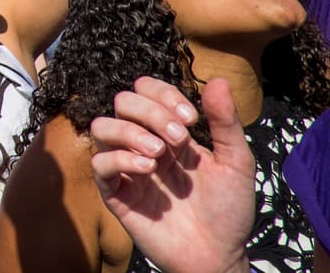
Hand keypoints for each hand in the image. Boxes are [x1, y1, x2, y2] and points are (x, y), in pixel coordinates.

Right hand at [90, 77, 253, 272]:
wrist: (218, 255)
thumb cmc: (228, 210)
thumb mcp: (235, 162)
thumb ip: (225, 122)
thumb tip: (220, 80)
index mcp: (169, 131)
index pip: (147, 90)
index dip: (164, 94)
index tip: (191, 118)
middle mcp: (143, 142)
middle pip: (123, 101)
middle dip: (150, 113)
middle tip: (179, 139)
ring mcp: (127, 167)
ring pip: (101, 126)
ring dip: (129, 132)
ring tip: (158, 154)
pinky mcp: (115, 193)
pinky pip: (99, 164)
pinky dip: (120, 158)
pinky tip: (147, 169)